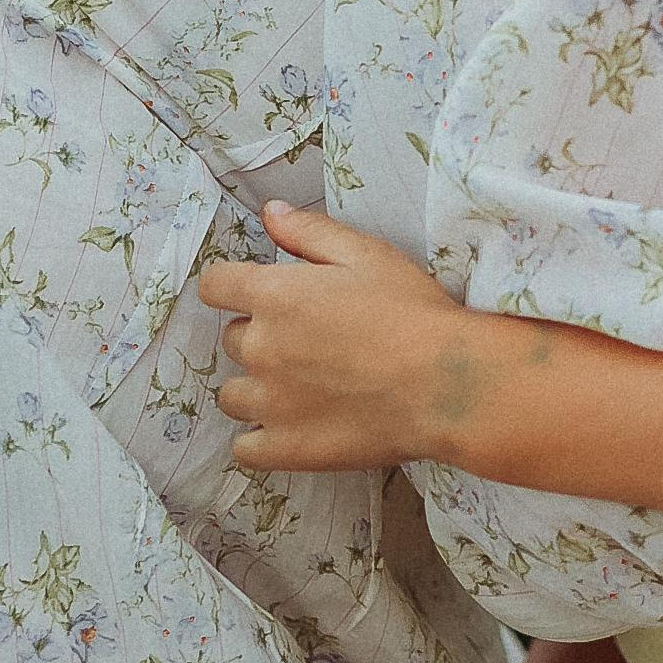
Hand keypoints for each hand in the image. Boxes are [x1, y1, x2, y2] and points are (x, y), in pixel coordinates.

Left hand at [198, 203, 467, 473]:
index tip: (255, 292)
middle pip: (232, 339)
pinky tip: (290, 428)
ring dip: (256, 388)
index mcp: (274, 295)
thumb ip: (310, 232)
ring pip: (233, 395)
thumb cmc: (413, 312)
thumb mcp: (367, 254)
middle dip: (261, 336)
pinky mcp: (286, 447)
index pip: (216, 285)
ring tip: (300, 388)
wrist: (446, 384)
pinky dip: (260, 439)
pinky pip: (245, 448)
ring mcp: (269, 403)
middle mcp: (260, 348)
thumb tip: (270, 213)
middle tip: (308, 340)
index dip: (233, 286)